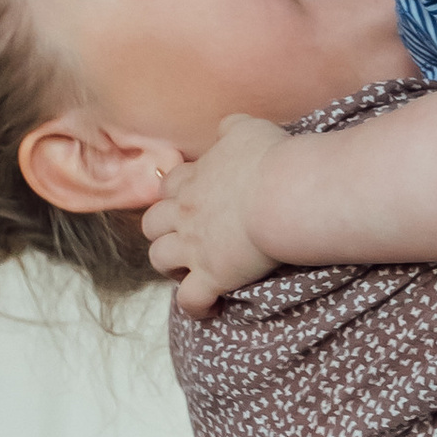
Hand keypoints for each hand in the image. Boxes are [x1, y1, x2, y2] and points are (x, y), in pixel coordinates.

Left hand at [146, 117, 285, 315]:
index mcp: (195, 179)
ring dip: (171, 267)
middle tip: (185, 240)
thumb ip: (232, 128)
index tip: (189, 203)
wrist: (284, 194)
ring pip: (159, 259)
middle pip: (152, 224)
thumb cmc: (272, 160)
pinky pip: (190, 300)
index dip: (174, 196)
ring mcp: (194, 246)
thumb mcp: (250, 130)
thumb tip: (226, 127)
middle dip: (163, 232)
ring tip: (190, 273)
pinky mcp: (212, 275)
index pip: (168, 187)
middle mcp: (186, 212)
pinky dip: (196, 306)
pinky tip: (210, 309)